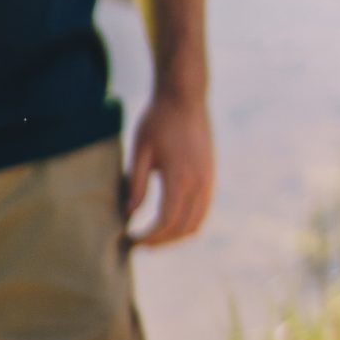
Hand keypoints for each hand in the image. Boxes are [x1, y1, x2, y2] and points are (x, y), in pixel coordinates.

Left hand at [124, 88, 213, 246]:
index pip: (166, 221)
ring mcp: (209, 180)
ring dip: (175, 236)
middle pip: (182, 228)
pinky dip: (187, 224)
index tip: (131, 240)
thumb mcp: (140, 149)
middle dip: (160, 241)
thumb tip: (129, 214)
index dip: (149, 237)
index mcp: (180, 177)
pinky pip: (203, 211)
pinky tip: (169, 223)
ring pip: (196, 224)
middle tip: (139, 244)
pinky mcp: (211, 177)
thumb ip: (135, 183)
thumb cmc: (158, 119)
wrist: (185, 96)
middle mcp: (199, 182)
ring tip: (153, 238)